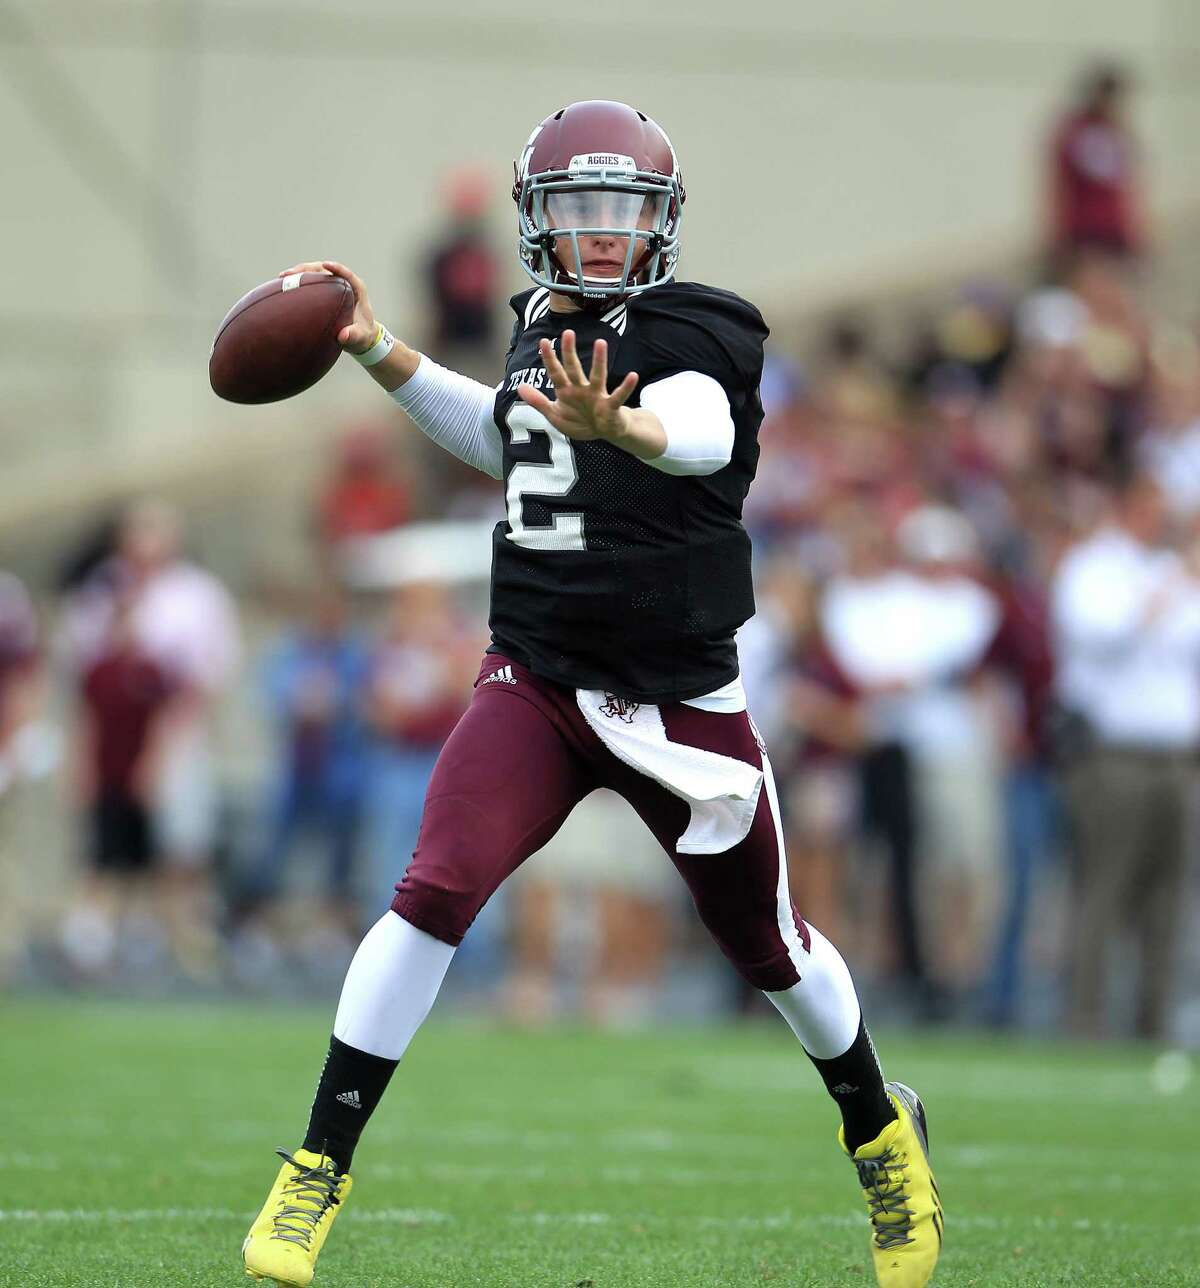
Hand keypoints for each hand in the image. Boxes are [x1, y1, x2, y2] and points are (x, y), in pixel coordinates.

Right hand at [279, 260, 377, 353]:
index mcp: (357, 289)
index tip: (325, 265)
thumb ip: (354, 335)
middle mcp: (344, 284)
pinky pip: (311, 283)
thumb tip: (343, 336)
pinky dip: (299, 283)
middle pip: (324, 270)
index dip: (336, 268)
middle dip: (306, 269)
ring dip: (299, 274)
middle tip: (289, 274)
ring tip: (282, 278)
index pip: (346, 274)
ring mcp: (333, 287)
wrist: (361, 338)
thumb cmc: (363, 336)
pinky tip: (284, 286)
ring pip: (315, 274)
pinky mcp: (324, 292)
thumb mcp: (360, 337)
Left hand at [517, 331, 638, 442]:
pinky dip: (626, 387)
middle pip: (574, 369)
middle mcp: (582, 389)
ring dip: (598, 361)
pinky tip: (632, 376)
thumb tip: (519, 386)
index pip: (555, 373)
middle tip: (568, 332)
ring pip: (597, 376)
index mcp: (567, 391)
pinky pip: (619, 396)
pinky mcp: (611, 407)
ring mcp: (597, 396)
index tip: (543, 342)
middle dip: (570, 352)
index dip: (549, 359)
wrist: (603, 432)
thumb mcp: (554, 415)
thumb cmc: (580, 421)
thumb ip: (538, 401)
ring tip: (600, 343)